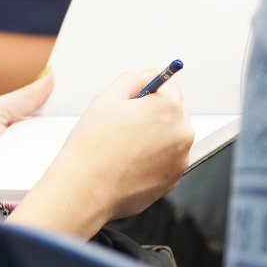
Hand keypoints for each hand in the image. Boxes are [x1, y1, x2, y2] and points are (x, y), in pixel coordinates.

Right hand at [43, 69, 192, 222]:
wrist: (85, 189)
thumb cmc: (93, 147)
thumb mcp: (107, 98)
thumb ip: (132, 78)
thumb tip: (147, 76)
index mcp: (168, 108)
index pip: (170, 85)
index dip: (149, 89)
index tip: (138, 97)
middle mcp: (182, 133)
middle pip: (173, 111)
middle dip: (153, 113)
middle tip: (124, 124)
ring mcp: (180, 160)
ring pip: (170, 137)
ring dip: (154, 137)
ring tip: (124, 146)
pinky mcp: (173, 180)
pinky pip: (166, 160)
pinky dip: (152, 159)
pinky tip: (128, 162)